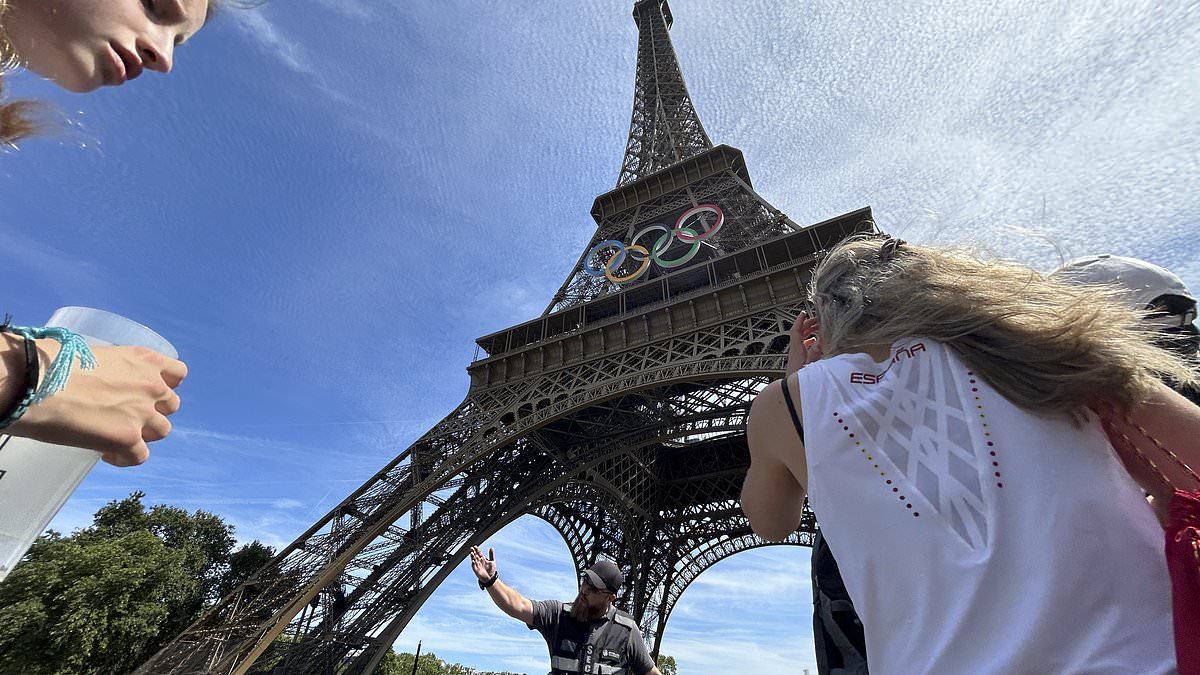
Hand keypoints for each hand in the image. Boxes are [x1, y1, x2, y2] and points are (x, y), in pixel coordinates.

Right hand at [8, 340, 186, 466]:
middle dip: (152, 411)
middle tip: (125, 415)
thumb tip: (102, 385)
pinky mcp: (128, 439)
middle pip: (171, 405)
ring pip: (162, 431)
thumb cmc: (51, 363)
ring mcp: (142, 413)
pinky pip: (140, 456)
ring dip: (142, 434)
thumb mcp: (95, 356)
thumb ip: (113, 371)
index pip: (177, 373)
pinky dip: (125, 457)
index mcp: (144, 360)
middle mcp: (151, 385)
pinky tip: (106, 453)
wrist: (34, 382)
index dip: (166, 385)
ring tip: (116, 434)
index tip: (148, 392)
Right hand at [469, 545, 496, 581]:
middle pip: (475, 556)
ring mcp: (477, 565)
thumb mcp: (492, 561)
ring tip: (471, 553)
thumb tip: (491, 548)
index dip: (477, 550)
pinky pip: (474, 566)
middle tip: (471, 548)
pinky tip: (473, 561)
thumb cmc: (491, 570)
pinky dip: (473, 563)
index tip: (475, 546)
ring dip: (472, 557)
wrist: (490, 578)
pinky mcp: (476, 570)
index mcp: (483, 559)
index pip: (479, 553)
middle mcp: (479, 561)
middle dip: (473, 552)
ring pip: (474, 560)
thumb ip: (491, 555)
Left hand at [785, 312, 822, 374]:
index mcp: (796, 350)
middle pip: (800, 335)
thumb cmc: (801, 379)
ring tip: (819, 330)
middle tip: (817, 321)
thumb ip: (818, 350)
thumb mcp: (813, 362)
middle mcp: (796, 352)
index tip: (803, 313)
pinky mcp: (800, 364)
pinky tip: (818, 346)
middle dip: (808, 326)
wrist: (793, 394)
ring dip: (810, 334)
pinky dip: (811, 344)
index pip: (796, 331)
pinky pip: (805, 350)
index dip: (799, 321)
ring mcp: (797, 358)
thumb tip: (824, 338)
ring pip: (802, 342)